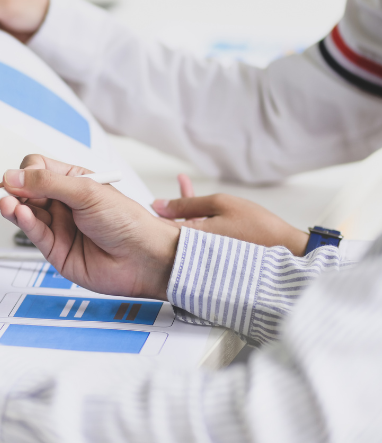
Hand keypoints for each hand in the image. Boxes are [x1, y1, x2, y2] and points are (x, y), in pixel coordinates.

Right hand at [0, 155, 180, 299]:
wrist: (144, 258)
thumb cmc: (128, 222)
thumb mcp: (87, 191)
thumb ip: (48, 183)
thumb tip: (14, 176)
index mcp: (73, 182)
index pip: (37, 169)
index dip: (24, 173)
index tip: (15, 178)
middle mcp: (63, 203)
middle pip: (26, 191)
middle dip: (13, 190)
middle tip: (4, 191)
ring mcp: (58, 227)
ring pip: (25, 213)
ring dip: (14, 207)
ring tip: (7, 203)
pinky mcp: (55, 250)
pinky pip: (33, 234)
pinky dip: (23, 223)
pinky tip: (19, 214)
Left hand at [152, 178, 308, 255]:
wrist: (287, 250)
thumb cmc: (257, 228)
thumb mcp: (221, 204)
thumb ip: (187, 204)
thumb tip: (157, 205)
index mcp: (190, 243)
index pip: (161, 229)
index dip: (156, 212)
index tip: (155, 199)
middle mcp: (194, 255)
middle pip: (173, 227)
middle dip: (172, 205)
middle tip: (177, 185)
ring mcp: (205, 257)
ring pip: (188, 229)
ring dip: (187, 208)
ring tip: (187, 185)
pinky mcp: (216, 257)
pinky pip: (201, 236)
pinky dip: (200, 220)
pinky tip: (204, 206)